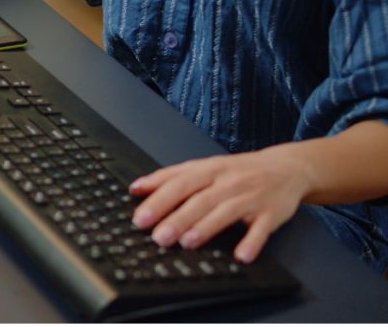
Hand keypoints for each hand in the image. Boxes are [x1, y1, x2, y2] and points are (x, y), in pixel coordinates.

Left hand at [129, 145, 312, 262]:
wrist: (286, 167)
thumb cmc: (237, 171)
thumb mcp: (203, 167)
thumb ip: (169, 177)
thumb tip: (136, 187)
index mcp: (208, 170)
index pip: (179, 184)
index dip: (158, 201)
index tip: (140, 218)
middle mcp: (227, 182)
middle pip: (199, 200)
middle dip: (178, 218)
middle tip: (158, 236)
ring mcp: (250, 197)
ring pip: (226, 212)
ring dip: (207, 228)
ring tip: (188, 242)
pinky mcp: (271, 213)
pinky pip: (261, 229)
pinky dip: (252, 242)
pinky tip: (241, 255)